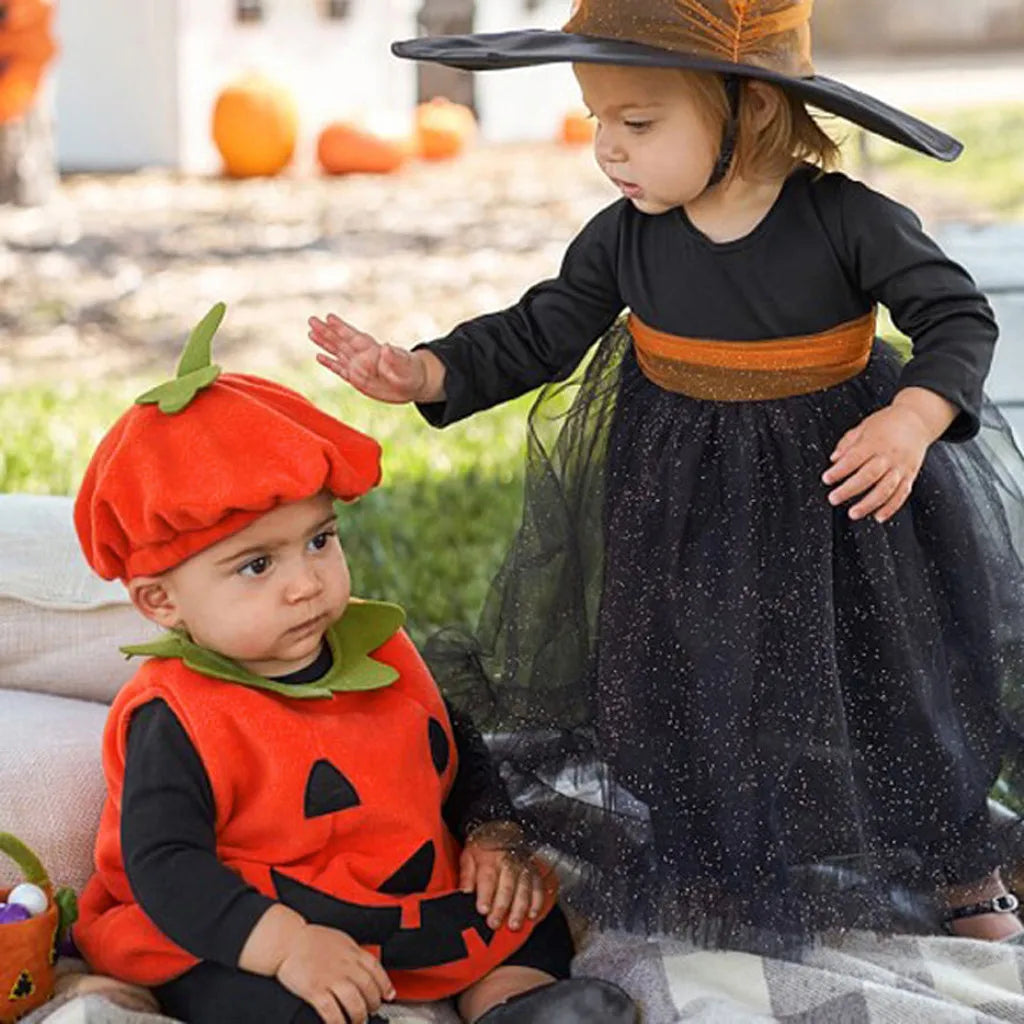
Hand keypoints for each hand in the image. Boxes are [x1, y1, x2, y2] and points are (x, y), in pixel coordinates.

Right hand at [275, 923, 394, 1023]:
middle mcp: (345, 965)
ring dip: (358, 1016)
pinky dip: (338, 1022)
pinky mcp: (315, 990)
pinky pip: (331, 1011)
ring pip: (354, 1003)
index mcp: (352, 952)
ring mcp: (331, 978)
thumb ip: (353, 954)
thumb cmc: (311, 940)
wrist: (288, 941)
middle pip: (368, 988)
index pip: (376, 969)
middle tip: (371, 1011)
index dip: (385, 985)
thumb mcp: (340, 940)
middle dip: (373, 1004)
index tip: (388, 995)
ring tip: (357, 1021)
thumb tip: (364, 966)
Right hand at [308, 314, 441, 403]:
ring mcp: (359, 367)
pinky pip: (340, 369)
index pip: (354, 336)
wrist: (414, 384)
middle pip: (341, 341)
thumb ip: (395, 358)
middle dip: (326, 331)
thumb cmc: (412, 372)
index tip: (329, 317)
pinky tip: (319, 357)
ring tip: (311, 333)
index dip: (342, 327)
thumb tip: (387, 348)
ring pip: (338, 352)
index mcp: (373, 351)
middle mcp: (363, 356)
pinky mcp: (358, 379)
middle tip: (311, 320)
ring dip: (324, 343)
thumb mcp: (406, 366)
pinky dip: (330, 363)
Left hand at [460, 821, 547, 930]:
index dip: (485, 895)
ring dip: (519, 908)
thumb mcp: (468, 855)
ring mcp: (523, 867)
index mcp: (490, 858)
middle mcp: (509, 862)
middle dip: (501, 906)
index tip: (483, 910)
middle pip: (507, 886)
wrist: (504, 830)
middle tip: (495, 923)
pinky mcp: (534, 872)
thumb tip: (463, 893)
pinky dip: (537, 902)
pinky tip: (532, 915)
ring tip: (513, 924)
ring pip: (524, 889)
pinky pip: (538, 887)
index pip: (488, 878)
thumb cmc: (485, 846)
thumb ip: (466, 875)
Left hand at [822, 403, 932, 522]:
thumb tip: (834, 459)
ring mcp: (901, 467)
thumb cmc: (887, 423)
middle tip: (833, 498)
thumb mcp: (864, 427)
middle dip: (849, 489)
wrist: (918, 420)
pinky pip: (902, 494)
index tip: (826, 478)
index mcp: (875, 442)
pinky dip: (891, 507)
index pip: (854, 458)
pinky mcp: (911, 475)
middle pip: (869, 475)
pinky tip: (878, 517)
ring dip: (869, 504)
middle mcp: (889, 455)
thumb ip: (847, 443)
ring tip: (853, 513)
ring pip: (886, 489)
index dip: (839, 470)